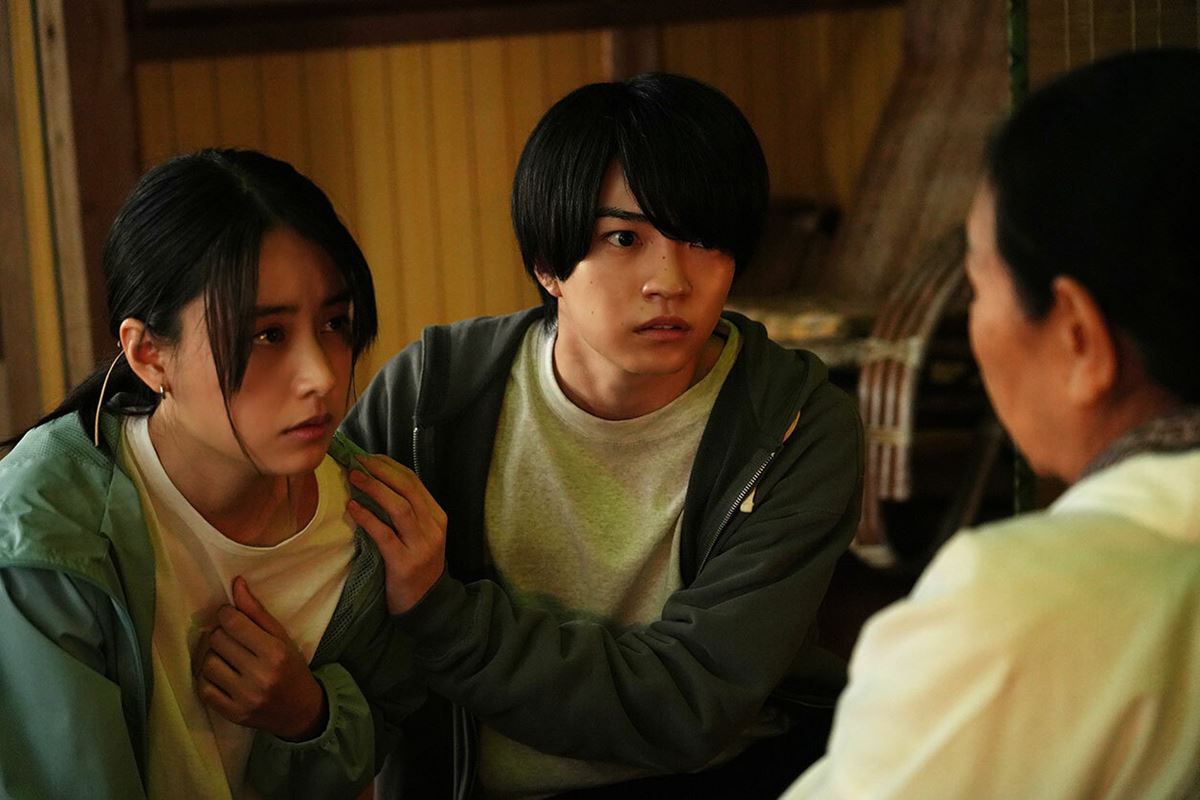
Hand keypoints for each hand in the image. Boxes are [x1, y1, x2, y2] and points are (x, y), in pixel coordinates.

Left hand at [195, 576, 326, 740]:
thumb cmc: (291, 667)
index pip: (232, 622)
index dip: (226, 614)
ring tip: (226, 657)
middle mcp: (259, 675)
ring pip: (207, 663)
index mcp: (274, 652)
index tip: (230, 617)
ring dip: (212, 656)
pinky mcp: (232, 714)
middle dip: (220, 634)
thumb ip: (256, 611)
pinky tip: (221, 675)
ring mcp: (244, 697)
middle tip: (231, 638)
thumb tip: (236, 583)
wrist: (301, 711)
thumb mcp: (281, 636)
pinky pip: (204, 689)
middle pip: (217, 641)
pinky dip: (208, 679)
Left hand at [347, 453, 447, 614]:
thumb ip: (405, 511)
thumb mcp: (419, 535)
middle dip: (381, 471)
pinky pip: (384, 534)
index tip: (368, 456)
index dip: (389, 465)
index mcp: (437, 516)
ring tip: (354, 478)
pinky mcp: (404, 563)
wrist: (426, 604)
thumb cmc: (416, 565)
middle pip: (408, 489)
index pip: (414, 481)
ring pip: (399, 508)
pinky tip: (352, 508)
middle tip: (357, 461)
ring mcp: (421, 546)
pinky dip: (368, 518)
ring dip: (374, 489)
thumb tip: (374, 481)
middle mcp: (433, 527)